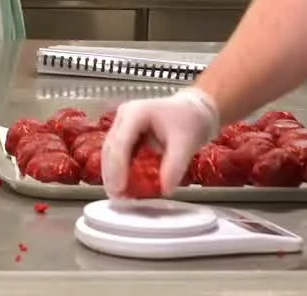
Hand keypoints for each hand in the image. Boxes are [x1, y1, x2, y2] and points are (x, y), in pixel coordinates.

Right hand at [101, 87, 220, 198]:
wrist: (196, 109)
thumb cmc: (191, 119)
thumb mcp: (186, 143)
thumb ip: (174, 166)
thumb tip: (165, 189)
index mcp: (135, 113)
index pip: (120, 143)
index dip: (117, 168)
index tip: (120, 188)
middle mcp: (124, 117)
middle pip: (110, 148)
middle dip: (111, 174)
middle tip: (116, 197)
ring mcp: (123, 124)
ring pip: (110, 152)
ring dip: (113, 174)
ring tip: (119, 195)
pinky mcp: (127, 134)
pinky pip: (119, 154)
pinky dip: (120, 170)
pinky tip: (125, 185)